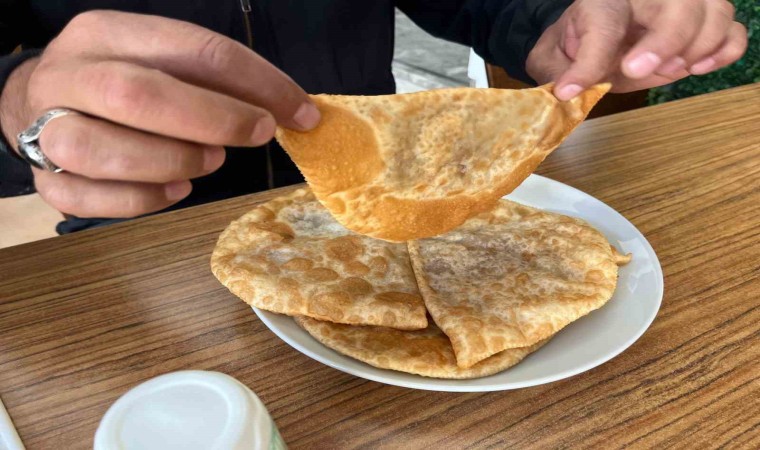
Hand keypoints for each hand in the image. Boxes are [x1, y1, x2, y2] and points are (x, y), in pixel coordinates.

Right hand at [0, 11, 319, 217]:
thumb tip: (294, 112)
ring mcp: (44, 128)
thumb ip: (217, 82)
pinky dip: (141, 199)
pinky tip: (176, 191)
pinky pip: (87, 198)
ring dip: (170, 160)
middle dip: (212, 120)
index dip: (257, 82)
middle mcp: (69, 74)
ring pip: (97, 149)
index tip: (300, 113)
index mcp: (108, 32)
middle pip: (136, 94)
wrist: (36, 101)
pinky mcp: (45, 180)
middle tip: (258, 135)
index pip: (193, 49)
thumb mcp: (164, 62)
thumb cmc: (121, 82)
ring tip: (210, 162)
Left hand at [526, 0, 747, 99]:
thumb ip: (554, 71)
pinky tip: (697, 68)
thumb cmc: (578, 44)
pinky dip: (724, 50)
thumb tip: (562, 93)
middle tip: (636, 71)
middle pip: (678, 3)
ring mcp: (683, 7)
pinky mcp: (704, 26)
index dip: (588, 62)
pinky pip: (733, 30)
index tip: (568, 92)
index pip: (603, 24)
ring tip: (669, 70)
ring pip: (715, 11)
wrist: (598, 35)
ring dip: (697, 47)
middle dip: (664, 40)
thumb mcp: (552, 57)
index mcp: (604, 1)